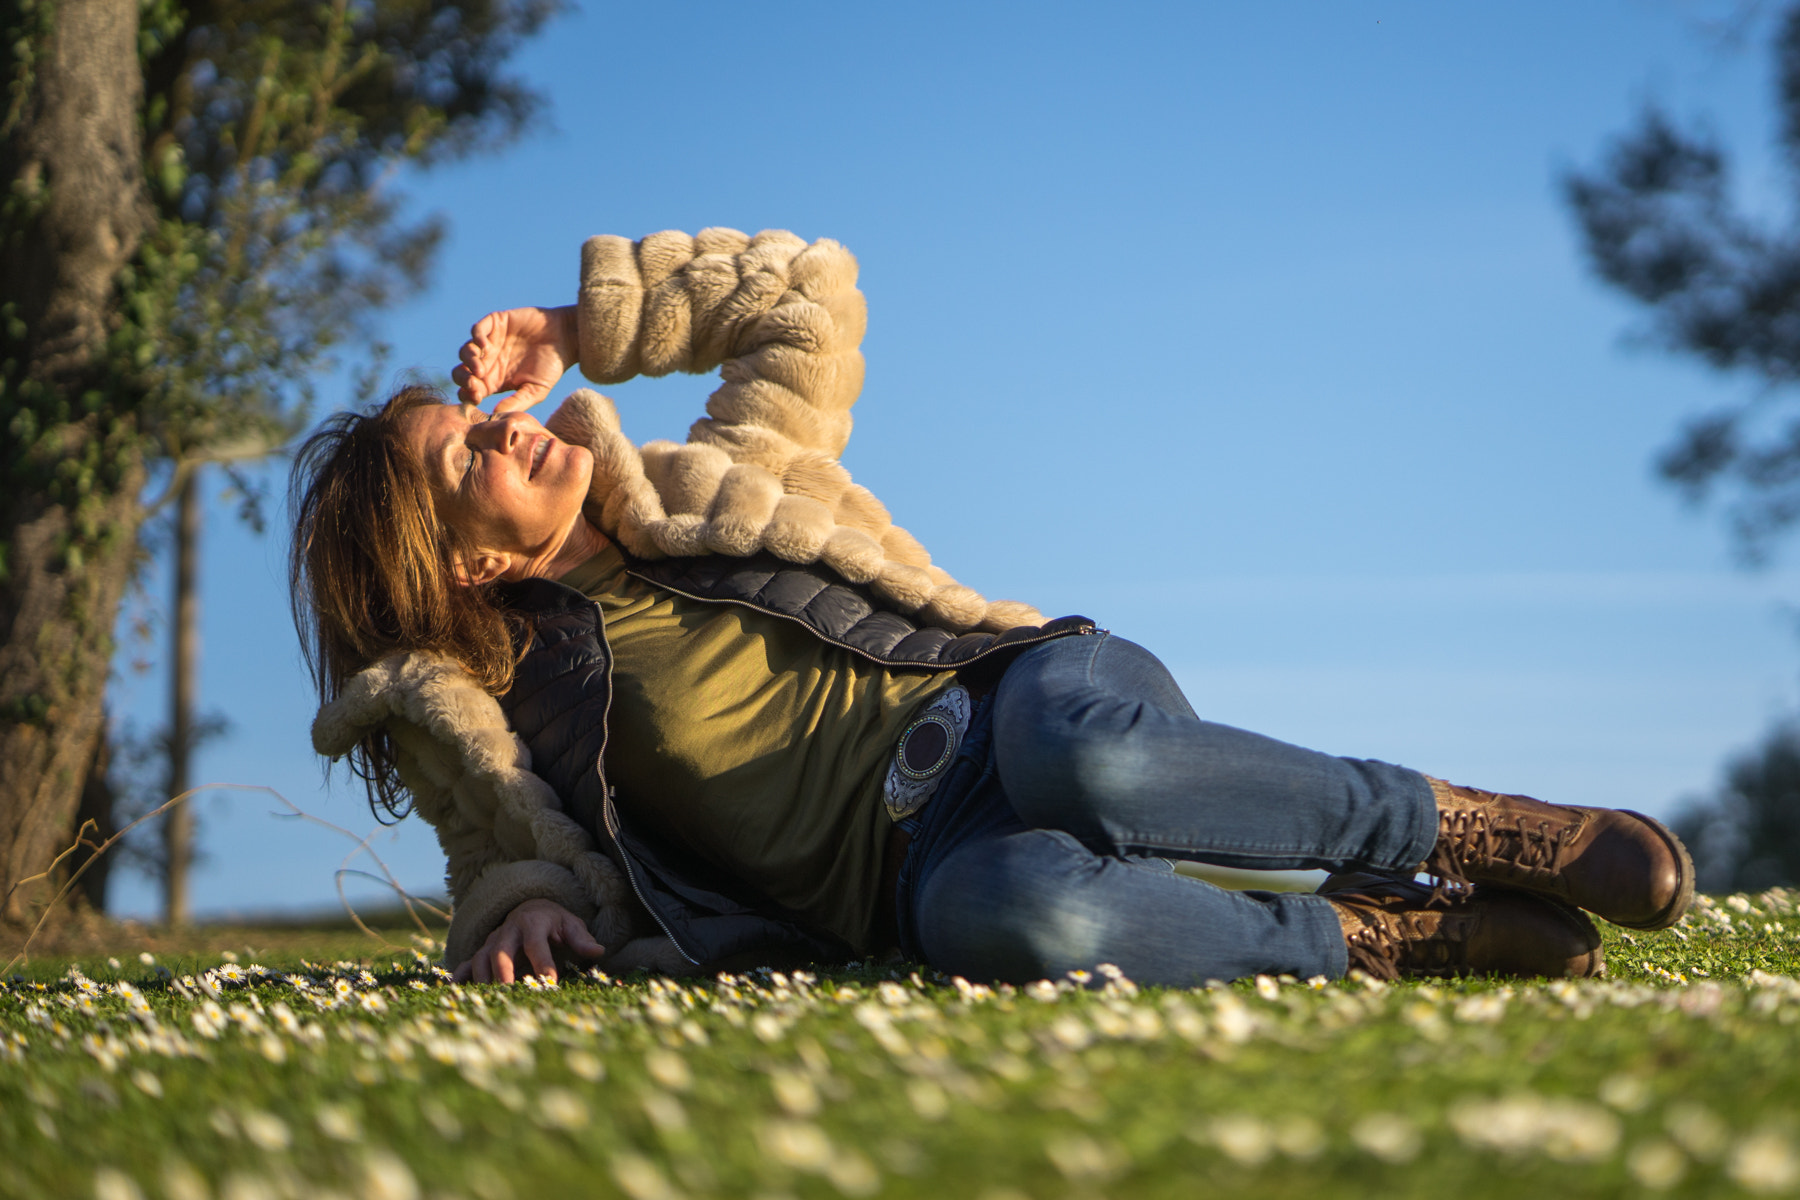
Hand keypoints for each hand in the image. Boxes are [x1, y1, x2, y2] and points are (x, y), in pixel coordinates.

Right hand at [451, 897, 603, 983]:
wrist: (530, 909)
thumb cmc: (554, 922)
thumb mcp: (571, 925)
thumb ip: (581, 939)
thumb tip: (598, 951)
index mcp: (533, 923)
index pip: (536, 944)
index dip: (542, 963)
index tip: (550, 983)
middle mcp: (509, 930)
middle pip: (501, 949)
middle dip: (503, 971)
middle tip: (510, 993)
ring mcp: (493, 941)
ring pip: (481, 958)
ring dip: (483, 978)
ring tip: (489, 999)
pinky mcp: (483, 951)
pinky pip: (468, 963)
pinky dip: (461, 975)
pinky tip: (455, 990)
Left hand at [452, 305, 578, 413]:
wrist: (567, 339)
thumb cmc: (552, 368)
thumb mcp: (536, 391)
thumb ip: (516, 402)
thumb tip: (495, 415)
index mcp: (494, 381)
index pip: (470, 390)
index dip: (468, 394)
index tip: (477, 397)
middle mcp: (488, 362)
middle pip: (462, 371)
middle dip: (463, 378)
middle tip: (474, 382)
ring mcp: (490, 342)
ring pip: (465, 351)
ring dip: (468, 360)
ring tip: (479, 367)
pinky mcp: (495, 324)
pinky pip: (477, 330)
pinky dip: (476, 338)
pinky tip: (486, 347)